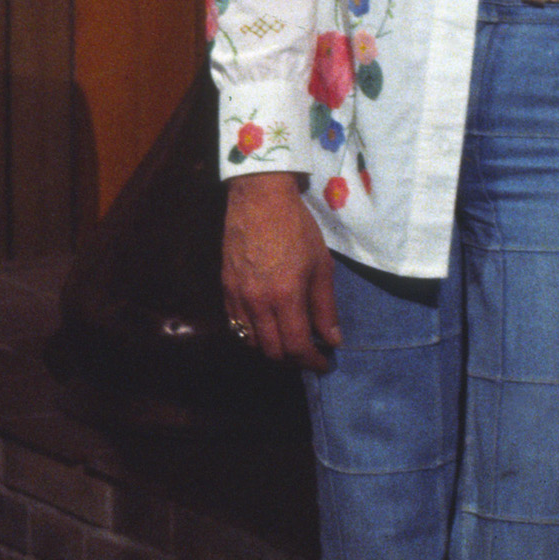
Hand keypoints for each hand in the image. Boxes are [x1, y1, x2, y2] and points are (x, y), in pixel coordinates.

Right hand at [222, 172, 339, 371]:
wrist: (259, 197)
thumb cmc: (296, 227)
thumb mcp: (321, 264)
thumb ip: (325, 306)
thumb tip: (333, 338)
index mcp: (285, 297)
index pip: (297, 346)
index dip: (312, 361)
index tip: (324, 362)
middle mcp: (257, 303)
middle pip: (272, 351)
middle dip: (293, 359)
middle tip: (308, 352)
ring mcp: (237, 297)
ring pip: (251, 342)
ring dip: (271, 348)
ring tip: (287, 340)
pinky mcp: (225, 288)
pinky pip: (235, 324)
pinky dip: (252, 333)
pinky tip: (266, 325)